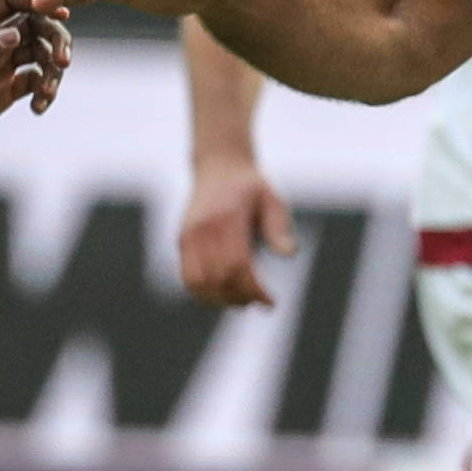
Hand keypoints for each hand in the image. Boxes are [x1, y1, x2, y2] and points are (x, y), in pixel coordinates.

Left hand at [0, 0, 71, 167]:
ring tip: (46, 94)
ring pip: (40, 57)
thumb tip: (13, 34)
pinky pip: (35, 85)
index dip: (36, 3)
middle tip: (63, 62)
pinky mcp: (5, 94)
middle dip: (55, 40)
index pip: (9, 3)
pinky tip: (38, 109)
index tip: (62, 15)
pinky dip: (44, 94)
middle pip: (34, 28)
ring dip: (53, 72)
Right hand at [179, 157, 296, 308]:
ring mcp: (187, 236)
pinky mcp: (181, 240)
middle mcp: (201, 230)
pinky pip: (187, 276)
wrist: (219, 167)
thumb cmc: (252, 186)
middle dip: (239, 297)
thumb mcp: (272, 199)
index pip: (236, 266)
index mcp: (225, 220)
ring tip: (244, 302)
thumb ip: (279, 226)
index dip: (253, 290)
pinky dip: (204, 292)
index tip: (270, 302)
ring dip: (220, 300)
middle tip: (260, 304)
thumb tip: (289, 255)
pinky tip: (225, 295)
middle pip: (217, 279)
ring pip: (197, 283)